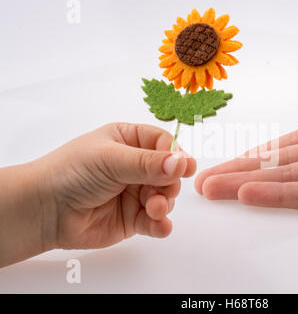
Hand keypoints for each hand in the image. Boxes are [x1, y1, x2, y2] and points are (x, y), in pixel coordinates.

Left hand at [0, 123, 195, 265]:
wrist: (45, 210)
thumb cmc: (72, 172)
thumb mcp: (112, 159)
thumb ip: (149, 163)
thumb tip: (182, 163)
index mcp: (129, 141)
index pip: (163, 143)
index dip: (175, 155)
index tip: (184, 167)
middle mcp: (135, 166)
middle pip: (169, 173)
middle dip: (169, 183)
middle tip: (164, 191)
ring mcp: (134, 193)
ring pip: (165, 198)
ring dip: (163, 204)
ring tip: (152, 208)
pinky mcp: (132, 219)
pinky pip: (156, 222)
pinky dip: (161, 225)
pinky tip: (159, 226)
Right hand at [195, 42, 297, 218]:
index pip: (293, 142)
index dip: (260, 150)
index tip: (232, 156)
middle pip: (281, 164)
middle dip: (241, 171)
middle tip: (205, 180)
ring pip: (288, 180)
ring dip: (248, 185)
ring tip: (213, 189)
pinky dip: (279, 194)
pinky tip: (249, 195)